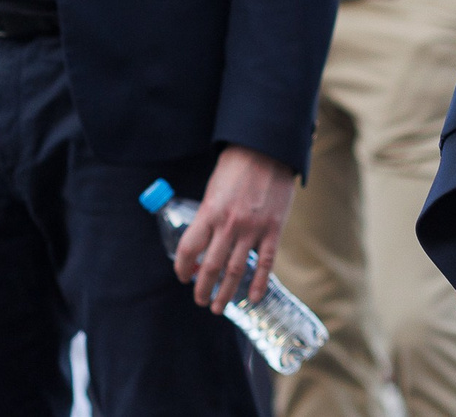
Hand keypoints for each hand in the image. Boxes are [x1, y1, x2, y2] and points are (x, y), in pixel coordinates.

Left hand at [172, 145, 295, 310]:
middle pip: (211, 267)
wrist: (267, 149)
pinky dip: (259, 283)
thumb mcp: (213, 188)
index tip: (183, 276)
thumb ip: (208, 214)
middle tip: (200, 301)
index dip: (182, 268)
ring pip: (237, 270)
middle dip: (203, 288)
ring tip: (219, 307)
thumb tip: (203, 239)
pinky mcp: (273, 229)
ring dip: (226, 292)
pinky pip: (266, 263)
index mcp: (209, 212)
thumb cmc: (237, 165)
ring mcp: (253, 229)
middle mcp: (229, 225)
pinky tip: (253, 297)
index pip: (189, 249)